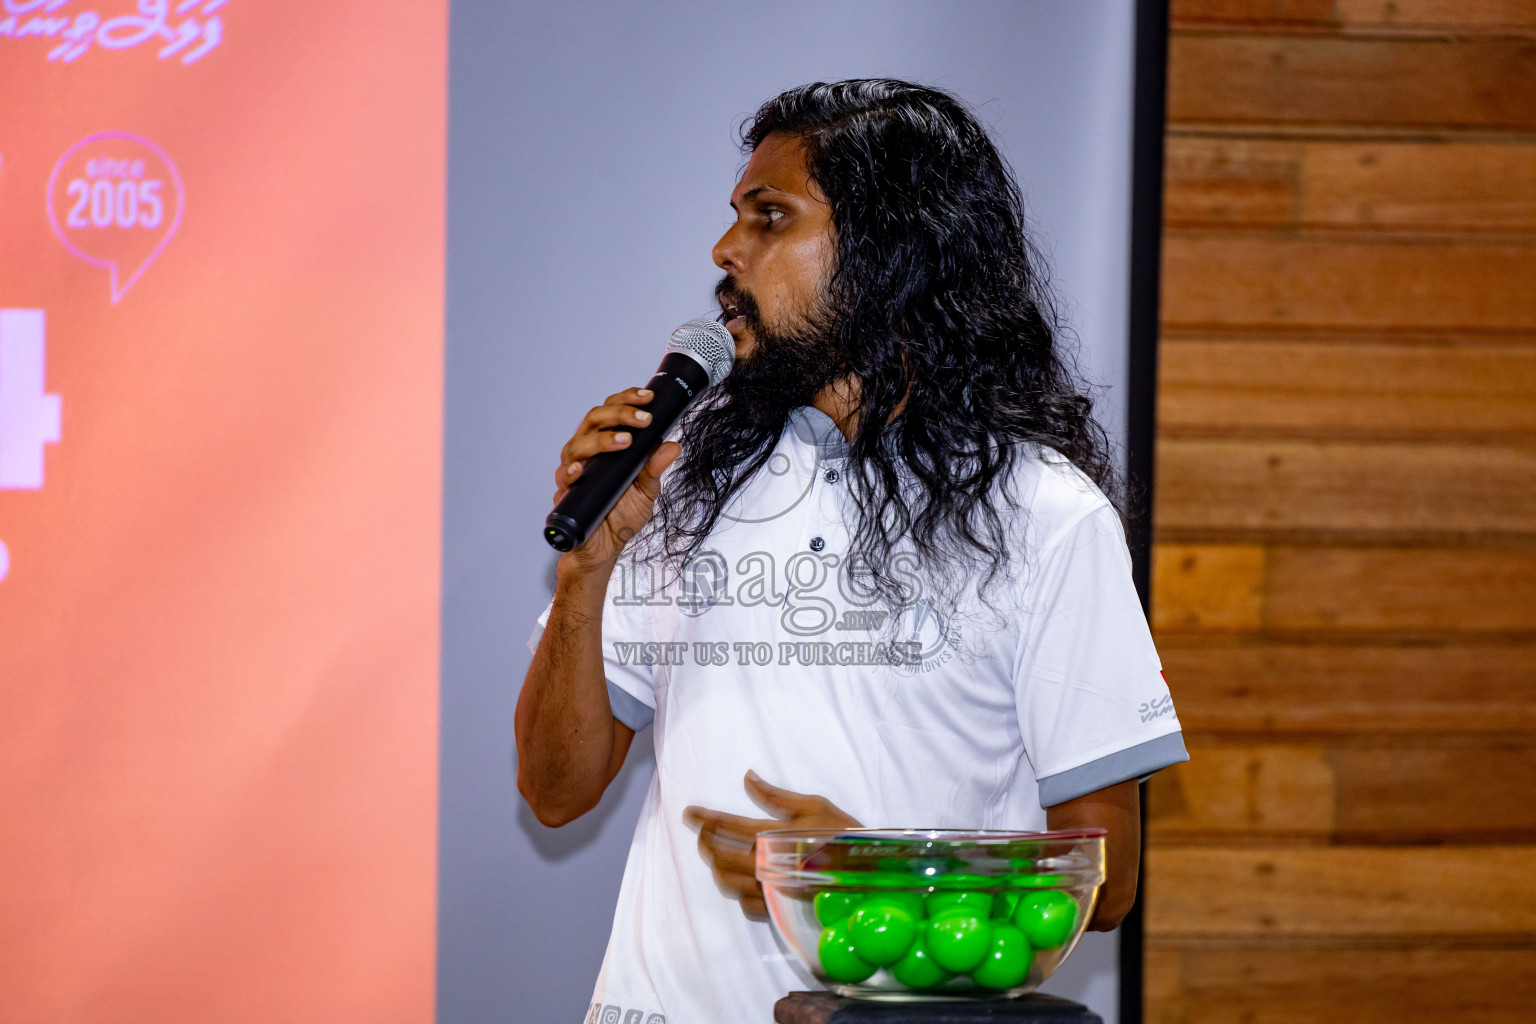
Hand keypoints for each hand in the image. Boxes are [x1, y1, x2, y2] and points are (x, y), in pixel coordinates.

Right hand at [552, 386, 679, 576]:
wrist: (604, 548)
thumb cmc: (621, 517)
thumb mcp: (646, 491)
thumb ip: (655, 468)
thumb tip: (673, 446)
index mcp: (606, 445)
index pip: (612, 412)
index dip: (627, 400)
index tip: (648, 398)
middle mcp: (587, 452)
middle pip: (594, 419)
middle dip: (619, 414)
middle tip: (643, 419)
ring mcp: (574, 470)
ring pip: (579, 443)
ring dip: (602, 439)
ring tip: (624, 441)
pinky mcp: (566, 492)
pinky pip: (563, 477)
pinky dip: (571, 471)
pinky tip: (580, 468)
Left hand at [684, 771, 860, 918]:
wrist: (870, 872)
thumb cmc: (843, 834)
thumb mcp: (814, 805)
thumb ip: (776, 795)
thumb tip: (747, 777)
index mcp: (774, 836)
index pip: (729, 826)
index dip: (706, 818)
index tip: (689, 812)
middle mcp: (768, 865)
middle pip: (721, 856)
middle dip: (706, 842)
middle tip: (700, 833)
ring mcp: (772, 890)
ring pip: (728, 883)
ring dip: (716, 867)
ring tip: (714, 855)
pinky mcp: (780, 910)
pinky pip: (747, 906)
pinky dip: (736, 892)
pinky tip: (737, 882)